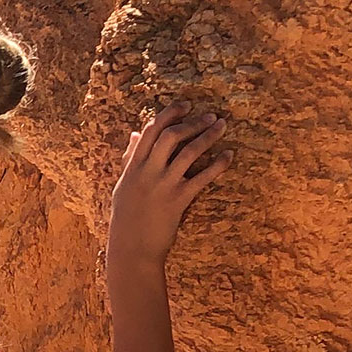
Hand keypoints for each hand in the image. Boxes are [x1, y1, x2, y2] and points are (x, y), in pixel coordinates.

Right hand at [107, 101, 229, 274]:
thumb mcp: (123, 184)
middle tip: (209, 114)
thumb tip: (134, 134)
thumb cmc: (127, 216)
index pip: (150, 131)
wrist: (132, 247)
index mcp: (133, 166)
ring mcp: (163, 185)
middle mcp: (148, 171)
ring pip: (188, 152)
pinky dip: (217, 164)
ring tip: (221, 126)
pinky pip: (202, 177)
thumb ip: (130, 158)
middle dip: (191, 121)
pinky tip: (228, 156)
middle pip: (171, 136)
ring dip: (207, 136)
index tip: (185, 104)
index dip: (168, 114)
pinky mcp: (178, 200)